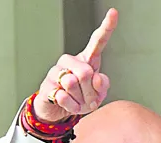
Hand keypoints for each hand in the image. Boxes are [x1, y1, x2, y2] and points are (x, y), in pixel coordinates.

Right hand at [32, 8, 117, 122]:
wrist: (59, 111)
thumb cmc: (82, 99)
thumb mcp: (98, 95)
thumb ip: (103, 85)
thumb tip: (96, 77)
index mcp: (87, 59)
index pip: (98, 41)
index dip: (107, 27)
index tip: (114, 12)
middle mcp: (70, 61)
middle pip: (86, 73)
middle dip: (90, 92)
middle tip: (88, 99)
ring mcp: (56, 71)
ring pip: (72, 83)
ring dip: (79, 100)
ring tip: (78, 102)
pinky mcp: (46, 85)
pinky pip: (62, 96)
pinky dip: (70, 106)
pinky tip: (67, 104)